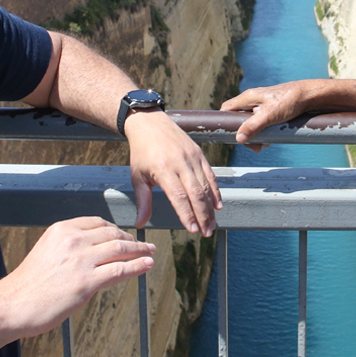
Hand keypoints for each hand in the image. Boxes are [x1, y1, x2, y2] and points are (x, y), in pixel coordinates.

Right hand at [0, 217, 155, 337]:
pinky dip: (137, 266)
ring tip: (150, 252)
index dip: (116, 228)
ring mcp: (81, 260)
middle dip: (131, 239)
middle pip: (112, 233)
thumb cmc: (27, 285)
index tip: (125, 234)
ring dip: (139, 250)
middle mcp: (72, 240)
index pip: (97, 222)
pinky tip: (147, 265)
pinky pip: (119, 270)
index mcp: (61, 230)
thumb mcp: (47, 252)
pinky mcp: (86, 282)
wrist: (12, 305)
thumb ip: (69, 248)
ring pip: (120, 249)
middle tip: (143, 244)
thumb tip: (95, 253)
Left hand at [124, 110, 221, 233]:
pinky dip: (215, 191)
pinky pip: (210, 175)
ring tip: (212, 224)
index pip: (179, 197)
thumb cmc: (142, 151)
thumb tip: (140, 224)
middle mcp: (180, 163)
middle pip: (196, 194)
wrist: (150, 123)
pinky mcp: (199, 154)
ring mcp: (192, 158)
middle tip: (206, 233)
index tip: (193, 230)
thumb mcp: (137, 176)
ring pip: (206, 186)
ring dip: (210, 207)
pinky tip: (217, 205)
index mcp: (163, 169)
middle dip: (203, 216)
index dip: (187, 215)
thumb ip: (142, 201)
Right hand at [220, 81, 312, 151]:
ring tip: (263, 145)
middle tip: (254, 146)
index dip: (224, 121)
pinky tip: (270, 139)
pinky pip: (260, 121)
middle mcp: (252, 99)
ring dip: (254, 134)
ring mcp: (261, 103)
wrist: (309, 95)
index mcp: (248, 97)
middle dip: (243, 134)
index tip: (229, 136)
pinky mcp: (270, 108)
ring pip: (249, 121)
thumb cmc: (289, 101)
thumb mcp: (270, 115)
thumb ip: (253, 126)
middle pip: (238, 118)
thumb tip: (239, 139)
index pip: (227, 108)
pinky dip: (262, 131)